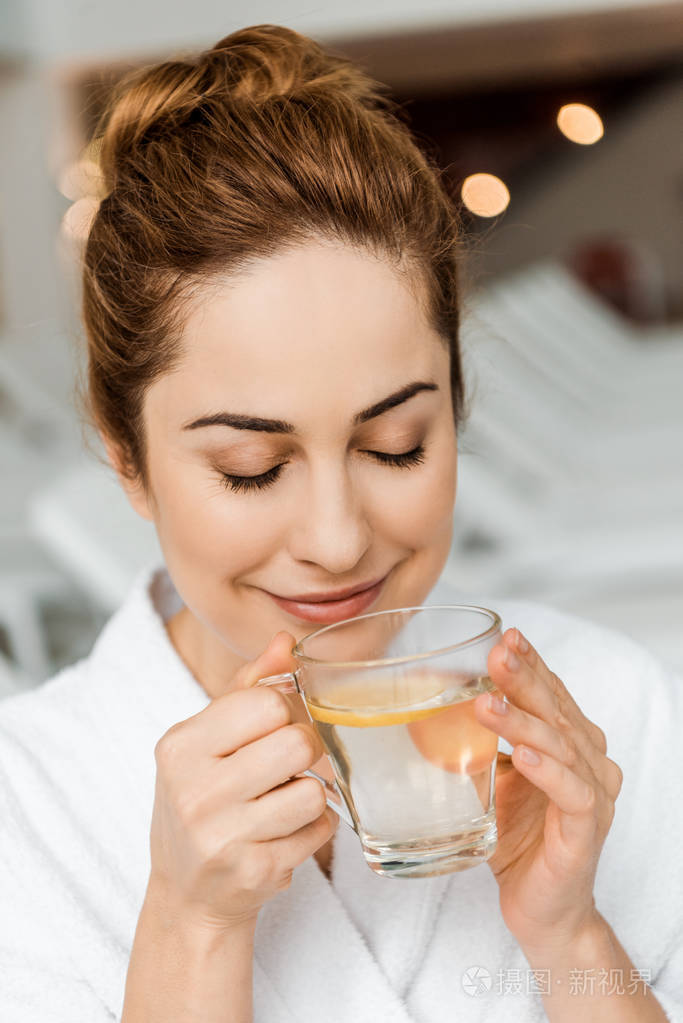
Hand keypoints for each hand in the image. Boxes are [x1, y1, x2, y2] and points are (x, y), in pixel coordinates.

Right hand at [148, 631, 337, 932]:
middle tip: (288, 764)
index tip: (277, 727)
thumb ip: (249, 687)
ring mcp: (223, 836)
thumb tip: (286, 642)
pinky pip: (320, 830)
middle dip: (305, 751)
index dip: (285, 711)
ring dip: (310, 794)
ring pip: (313, 791)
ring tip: (284, 801)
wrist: (188, 892)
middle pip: (297, 743)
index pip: (266, 703)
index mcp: (181, 745)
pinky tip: (285, 832)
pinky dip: (314, 828)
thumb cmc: (202, 799)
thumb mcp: (208, 740)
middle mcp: (195, 790)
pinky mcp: (255, 872)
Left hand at [473, 627, 622, 954]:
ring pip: (562, 745)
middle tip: (496, 653)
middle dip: (524, 678)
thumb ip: (481, 743)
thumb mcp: (494, 780)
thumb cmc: (520, 840)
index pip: (552, 693)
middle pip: (556, 710)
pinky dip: (548, 771)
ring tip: (486, 703)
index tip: (504, 635)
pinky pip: (573, 793)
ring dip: (523, 721)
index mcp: (572, 744)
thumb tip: (434, 705)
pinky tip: (523, 756)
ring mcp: (594, 795)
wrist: (542, 910)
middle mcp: (590, 762)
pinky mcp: (586, 830)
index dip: (530, 663)